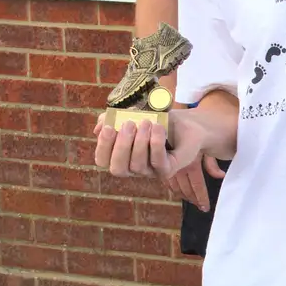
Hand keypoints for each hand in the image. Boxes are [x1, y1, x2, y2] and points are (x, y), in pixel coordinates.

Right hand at [94, 107, 226, 203]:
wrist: (187, 124)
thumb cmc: (157, 120)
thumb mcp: (133, 115)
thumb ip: (113, 119)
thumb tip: (99, 127)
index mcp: (121, 155)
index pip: (102, 160)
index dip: (103, 146)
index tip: (109, 127)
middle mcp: (133, 167)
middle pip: (117, 169)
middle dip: (121, 146)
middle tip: (129, 124)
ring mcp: (150, 171)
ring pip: (138, 165)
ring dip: (141, 141)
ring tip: (147, 122)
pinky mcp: (168, 170)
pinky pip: (158, 163)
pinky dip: (156, 143)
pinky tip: (158, 128)